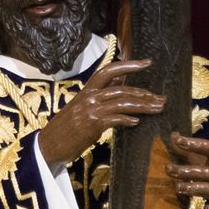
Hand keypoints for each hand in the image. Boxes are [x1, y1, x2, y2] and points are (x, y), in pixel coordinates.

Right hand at [36, 59, 164, 166]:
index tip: (147, 62)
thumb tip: (121, 84)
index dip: (129, 65)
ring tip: (157, 109)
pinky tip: (137, 122)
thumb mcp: (81, 108)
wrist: (47, 146)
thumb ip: (99, 96)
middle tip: (161, 99)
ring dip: (143, 106)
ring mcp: (89, 110)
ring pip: (122, 102)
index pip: (109, 70)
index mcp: (86, 91)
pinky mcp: (91, 124)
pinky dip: (127, 120)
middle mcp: (88, 97)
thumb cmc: (66, 129)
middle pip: (121, 88)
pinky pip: (114, 119)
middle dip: (144, 93)